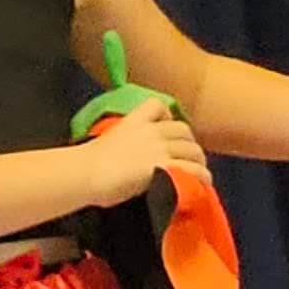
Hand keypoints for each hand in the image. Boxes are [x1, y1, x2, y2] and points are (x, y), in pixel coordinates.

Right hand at [82, 97, 211, 207]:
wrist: (87, 173)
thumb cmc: (88, 161)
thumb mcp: (108, 140)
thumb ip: (126, 141)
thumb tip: (131, 156)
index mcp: (134, 121)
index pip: (158, 105)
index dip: (168, 117)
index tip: (166, 131)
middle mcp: (150, 131)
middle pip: (184, 130)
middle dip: (189, 143)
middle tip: (188, 158)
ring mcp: (159, 149)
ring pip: (193, 149)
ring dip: (198, 161)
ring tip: (198, 173)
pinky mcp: (166, 168)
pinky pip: (195, 169)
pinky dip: (202, 176)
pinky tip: (202, 184)